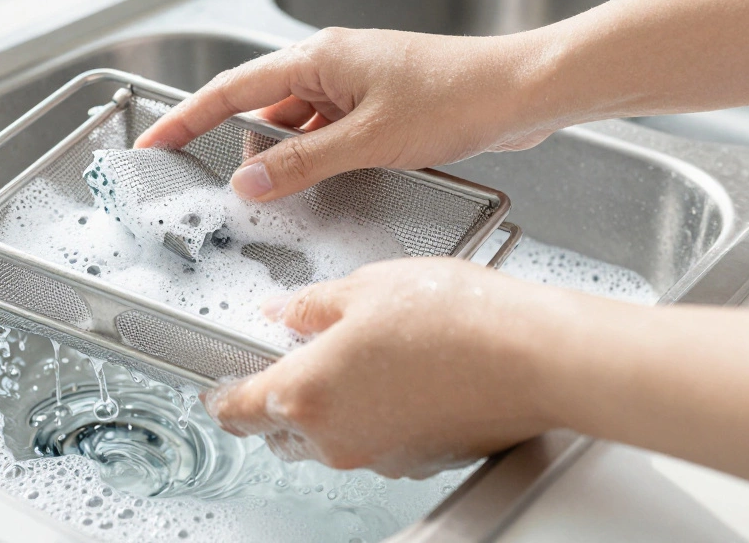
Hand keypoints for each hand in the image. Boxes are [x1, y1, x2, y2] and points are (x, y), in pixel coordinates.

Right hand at [134, 27, 556, 200]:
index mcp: (317, 57)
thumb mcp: (367, 141)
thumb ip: (301, 166)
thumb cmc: (456, 97)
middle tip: (210, 184)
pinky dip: (313, 159)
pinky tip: (316, 185)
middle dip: (236, 147)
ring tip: (271, 195)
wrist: (521, 91)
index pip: (232, 90)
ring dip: (282, 159)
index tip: (154, 141)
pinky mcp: (376, 104)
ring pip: (295, 125)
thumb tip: (247, 183)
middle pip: (261, 108)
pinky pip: (325, 132)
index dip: (186, 118)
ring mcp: (353, 83)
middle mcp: (330, 64)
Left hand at [203, 257, 575, 477]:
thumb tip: (286, 313)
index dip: (220, 395)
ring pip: (327, 438)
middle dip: (275, 398)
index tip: (216, 386)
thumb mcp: (364, 287)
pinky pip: (372, 440)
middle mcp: (335, 437)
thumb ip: (310, 305)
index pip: (236, 409)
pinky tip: (394, 371)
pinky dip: (370, 413)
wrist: (532, 356)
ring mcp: (377, 456)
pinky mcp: (416, 461)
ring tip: (354, 353)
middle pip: (279, 430)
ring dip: (325, 406)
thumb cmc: (455, 318)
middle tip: (291, 356)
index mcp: (305, 393)